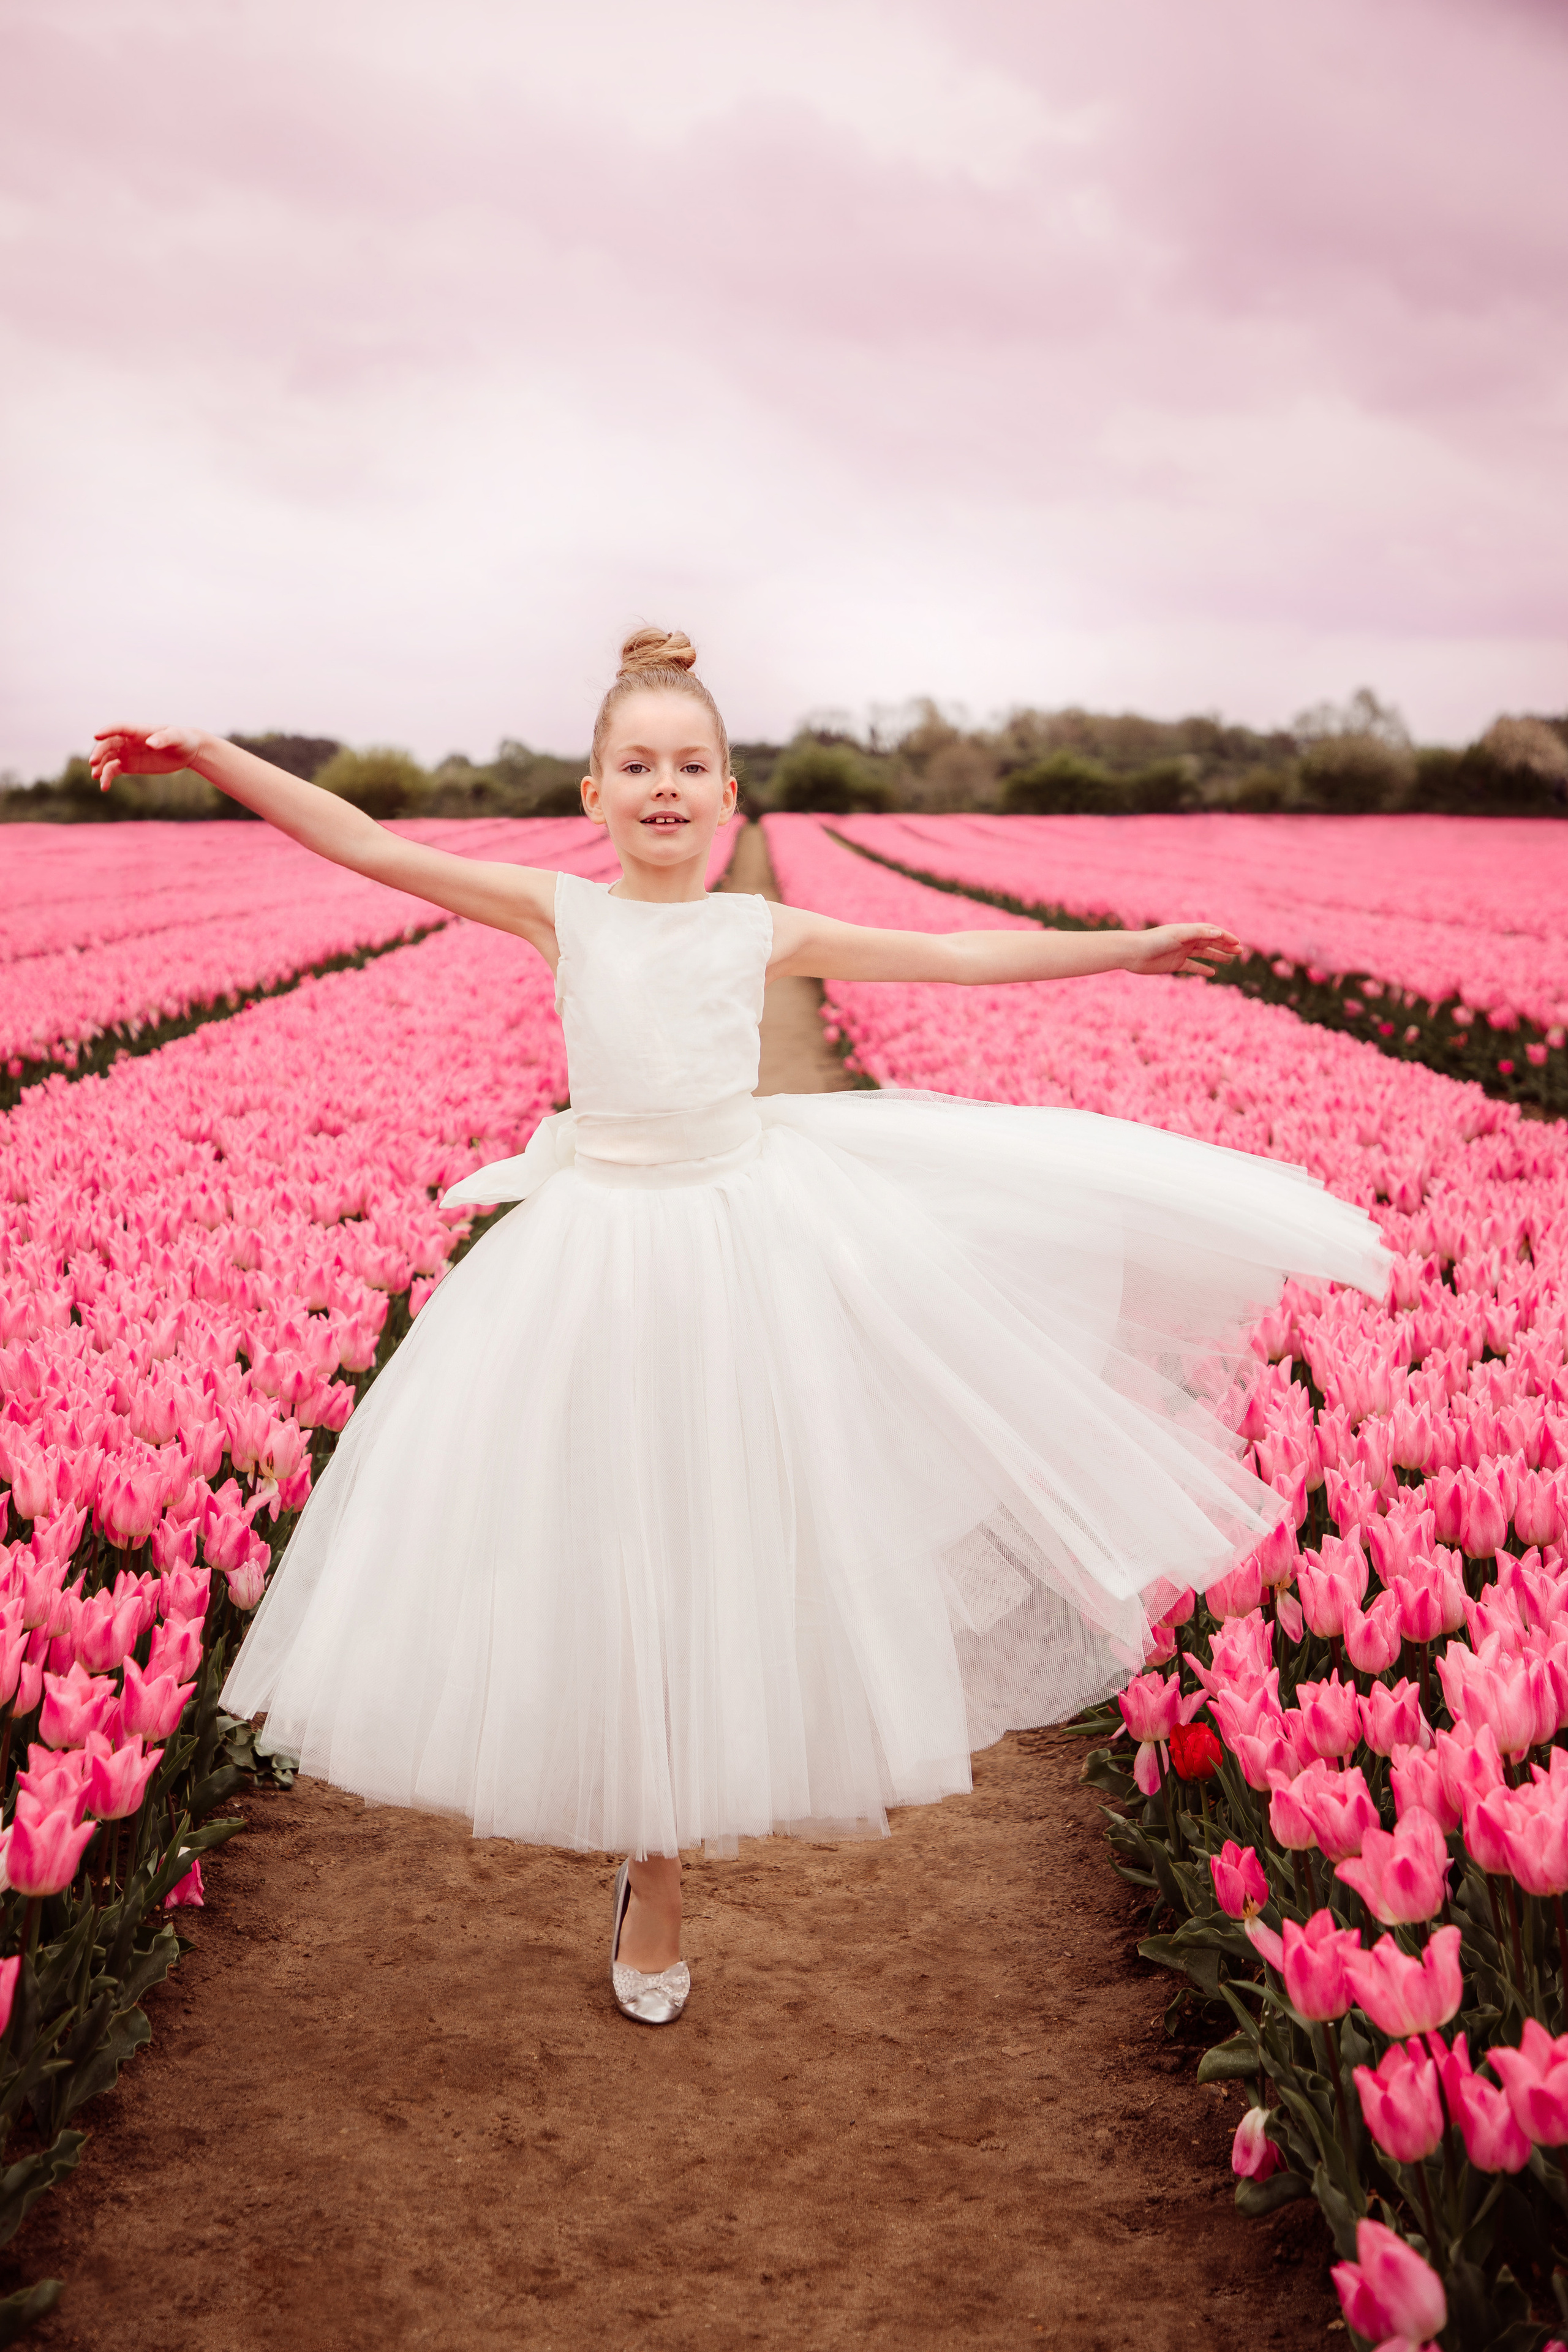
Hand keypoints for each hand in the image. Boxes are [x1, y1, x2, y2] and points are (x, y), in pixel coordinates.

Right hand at [91, 724, 209, 790]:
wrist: (187, 752)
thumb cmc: (182, 739)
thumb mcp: (175, 738)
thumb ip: (163, 739)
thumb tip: (149, 744)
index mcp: (138, 731)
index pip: (118, 728)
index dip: (107, 731)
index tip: (96, 736)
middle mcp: (129, 741)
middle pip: (108, 744)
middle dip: (99, 752)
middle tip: (93, 763)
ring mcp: (127, 754)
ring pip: (108, 758)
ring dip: (99, 766)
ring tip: (96, 777)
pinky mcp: (129, 766)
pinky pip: (113, 770)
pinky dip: (107, 777)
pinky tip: (104, 787)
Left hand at [1124, 922, 1243, 978]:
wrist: (1133, 953)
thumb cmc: (1154, 941)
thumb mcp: (1178, 935)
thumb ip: (1198, 933)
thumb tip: (1218, 934)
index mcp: (1188, 931)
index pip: (1211, 932)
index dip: (1225, 936)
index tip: (1238, 943)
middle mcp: (1186, 940)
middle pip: (1210, 942)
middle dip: (1225, 946)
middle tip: (1239, 952)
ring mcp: (1181, 952)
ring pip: (1203, 953)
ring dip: (1217, 955)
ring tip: (1229, 960)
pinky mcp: (1174, 964)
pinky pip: (1192, 966)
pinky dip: (1202, 969)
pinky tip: (1212, 973)